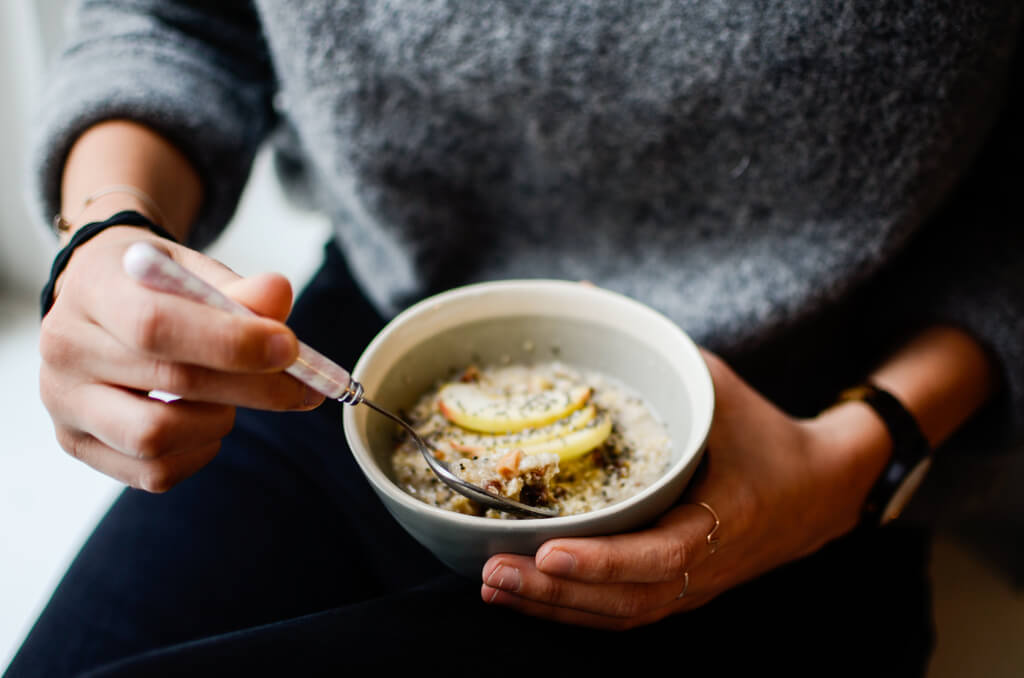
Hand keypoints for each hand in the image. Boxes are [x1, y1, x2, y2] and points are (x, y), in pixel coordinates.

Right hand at [38, 226, 324, 491]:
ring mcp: (64, 403)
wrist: (100, 300)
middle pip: (170, 381)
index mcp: (93, 289)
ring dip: (217, 421)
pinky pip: (153, 473)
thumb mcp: (192, 269)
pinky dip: (199, 452)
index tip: (289, 347)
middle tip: (303, 386)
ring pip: (156, 438)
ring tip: (231, 396)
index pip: (156, 324)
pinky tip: (207, 420)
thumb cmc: (155, 284)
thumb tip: (277, 295)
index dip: (230, 341)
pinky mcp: (77, 443)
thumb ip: (235, 288)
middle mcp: (65, 348)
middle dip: (253, 387)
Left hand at [480, 349, 888, 628]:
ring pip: (617, 614)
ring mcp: (693, 587)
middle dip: (554, 593)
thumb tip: (584, 294)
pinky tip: (527, 597)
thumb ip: (654, 348)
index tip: (549, 550)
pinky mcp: (679, 593)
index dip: (603, 561)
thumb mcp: (714, 383)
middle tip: (493, 572)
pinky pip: (622, 614)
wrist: (815, 492)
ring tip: (494, 587)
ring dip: (553, 608)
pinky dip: (573, 611)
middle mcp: (706, 565)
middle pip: (624, 599)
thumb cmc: (760, 432)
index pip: (662, 556)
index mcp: (724, 517)